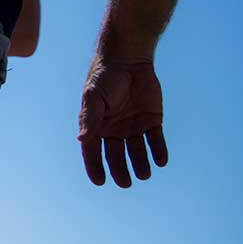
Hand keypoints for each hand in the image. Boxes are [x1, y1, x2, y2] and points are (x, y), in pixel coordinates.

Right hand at [78, 57, 166, 187]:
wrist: (128, 60)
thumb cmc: (105, 77)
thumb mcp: (93, 97)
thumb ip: (89, 118)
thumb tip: (81, 138)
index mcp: (96, 126)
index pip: (93, 151)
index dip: (95, 166)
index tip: (100, 181)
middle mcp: (114, 130)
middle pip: (116, 155)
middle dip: (120, 170)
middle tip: (125, 183)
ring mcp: (134, 126)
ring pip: (137, 151)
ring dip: (140, 164)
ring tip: (144, 175)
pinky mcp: (152, 121)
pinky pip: (156, 140)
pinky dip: (159, 151)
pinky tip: (161, 161)